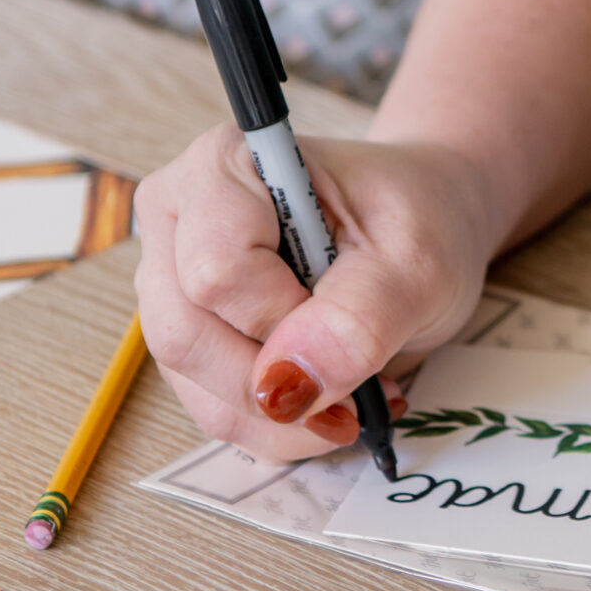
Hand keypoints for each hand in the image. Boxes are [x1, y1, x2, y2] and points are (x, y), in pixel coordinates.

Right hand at [135, 128, 499, 458]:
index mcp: (224, 165)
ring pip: (195, 385)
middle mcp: (178, 219)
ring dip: (285, 416)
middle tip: (361, 387)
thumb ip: (359, 316)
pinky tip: (331, 399)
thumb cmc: (416, 220)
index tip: (347, 317)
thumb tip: (287, 386)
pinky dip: (281, 425)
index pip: (215, 271)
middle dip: (277, 384)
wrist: (418, 229)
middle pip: (184, 334)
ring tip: (359, 394)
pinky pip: (213, 408)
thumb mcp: (417, 261)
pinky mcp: (191, 335)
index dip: (281, 317)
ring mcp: (172, 282)